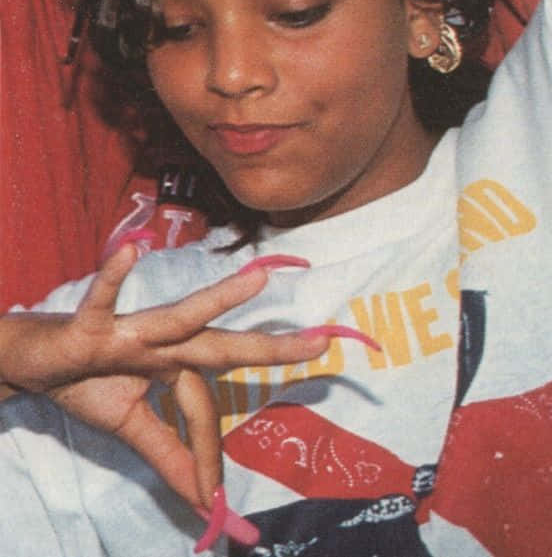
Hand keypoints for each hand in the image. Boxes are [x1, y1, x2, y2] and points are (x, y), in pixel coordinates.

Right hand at [0, 245, 328, 509]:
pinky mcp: (90, 325)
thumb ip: (168, 453)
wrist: (34, 357)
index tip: (210, 497)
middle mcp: (162, 341)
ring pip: (179, 315)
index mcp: (174, 363)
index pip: (203, 409)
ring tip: (258, 280)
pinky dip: (114, 275)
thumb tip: (203, 499)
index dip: (205, 453)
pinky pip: (103, 299)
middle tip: (318, 344)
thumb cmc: (89, 378)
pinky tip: (131, 251)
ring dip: (218, 298)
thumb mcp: (130, 424)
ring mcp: (130, 330)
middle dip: (268, 348)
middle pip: (222, 345)